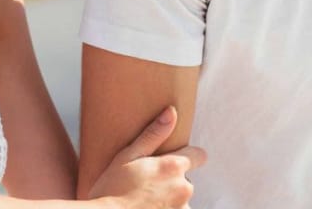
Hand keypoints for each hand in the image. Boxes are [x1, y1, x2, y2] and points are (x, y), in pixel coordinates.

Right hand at [88, 107, 204, 208]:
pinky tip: (147, 208)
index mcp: (173, 167)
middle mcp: (183, 188)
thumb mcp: (127, 156)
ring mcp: (182, 208)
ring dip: (169, 200)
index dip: (188, 156)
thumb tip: (171, 112)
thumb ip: (153, 135)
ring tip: (145, 200)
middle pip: (187, 180)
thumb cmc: (112, 188)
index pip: (199, 155)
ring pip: (181, 200)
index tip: (174, 160)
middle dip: (172, 181)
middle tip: (147, 184)